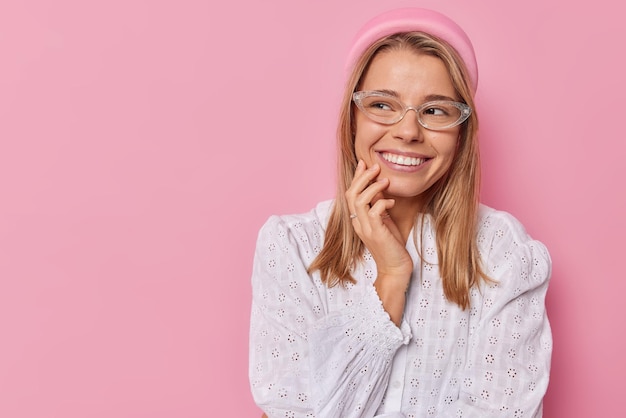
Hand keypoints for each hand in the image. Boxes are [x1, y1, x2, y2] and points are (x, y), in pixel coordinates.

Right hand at [345, 160, 412, 291]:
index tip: (364, 163)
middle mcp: (358, 223)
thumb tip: (380, 188)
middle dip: (362, 177)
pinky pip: (374, 212)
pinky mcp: (376, 233)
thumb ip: (378, 206)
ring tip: (385, 181)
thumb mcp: (383, 221)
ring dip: (372, 187)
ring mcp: (365, 229)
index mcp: (358, 219)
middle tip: (374, 167)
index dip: (357, 177)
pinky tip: (391, 202)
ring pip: (359, 200)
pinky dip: (382, 202)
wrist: (395, 269)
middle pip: (351, 194)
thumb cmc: (392, 245)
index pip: (351, 194)